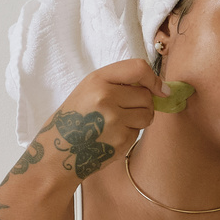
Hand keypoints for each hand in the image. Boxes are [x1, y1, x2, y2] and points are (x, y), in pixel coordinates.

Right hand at [32, 60, 162, 180]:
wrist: (58, 151)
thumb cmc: (76, 118)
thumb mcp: (90, 90)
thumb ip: (119, 83)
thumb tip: (161, 88)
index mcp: (97, 79)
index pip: (138, 68)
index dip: (153, 78)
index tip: (160, 88)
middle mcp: (106, 96)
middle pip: (146, 95)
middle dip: (143, 104)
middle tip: (125, 111)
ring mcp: (114, 119)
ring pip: (147, 114)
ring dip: (140, 119)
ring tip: (118, 123)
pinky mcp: (120, 139)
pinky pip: (138, 132)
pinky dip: (130, 134)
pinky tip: (111, 136)